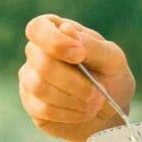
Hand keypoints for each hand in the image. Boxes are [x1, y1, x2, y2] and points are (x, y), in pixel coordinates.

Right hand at [18, 14, 135, 141]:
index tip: (79, 54)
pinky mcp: (31, 104)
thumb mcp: (111, 58)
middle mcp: (37, 53)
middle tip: (99, 94)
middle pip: (42, 63)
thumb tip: (65, 29)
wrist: (110, 111)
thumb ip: (90, 44)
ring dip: (74, 99)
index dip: (54, 41)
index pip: (38, 28)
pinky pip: (42, 109)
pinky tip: (84, 113)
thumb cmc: (111, 77)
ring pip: (40, 88)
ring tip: (96, 104)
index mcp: (57, 32)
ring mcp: (30, 78)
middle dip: (74, 81)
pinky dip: (69, 113)